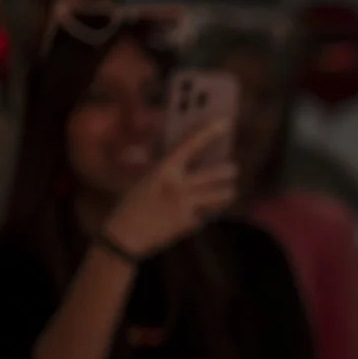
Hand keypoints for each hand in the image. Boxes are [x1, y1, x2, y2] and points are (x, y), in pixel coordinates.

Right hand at [101, 119, 239, 259]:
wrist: (125, 237)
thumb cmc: (134, 203)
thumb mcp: (147, 179)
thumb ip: (170, 167)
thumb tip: (195, 156)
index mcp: (163, 170)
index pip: (191, 145)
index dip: (210, 131)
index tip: (226, 122)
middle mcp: (177, 186)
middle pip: (219, 173)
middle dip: (229, 170)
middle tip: (232, 169)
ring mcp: (186, 205)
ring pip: (224, 194)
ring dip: (227, 191)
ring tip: (227, 189)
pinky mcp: (191, 223)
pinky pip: (211, 212)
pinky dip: (211, 210)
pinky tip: (204, 209)